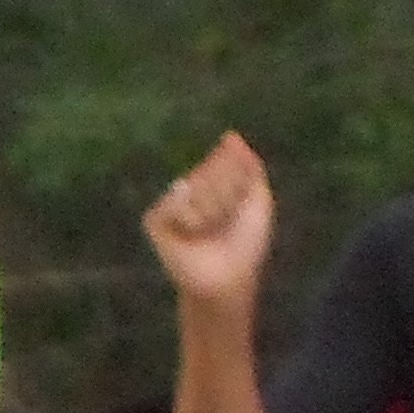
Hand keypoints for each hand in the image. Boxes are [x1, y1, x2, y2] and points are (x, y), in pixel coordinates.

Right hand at [144, 132, 274, 307]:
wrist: (227, 276)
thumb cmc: (246, 243)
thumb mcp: (258, 200)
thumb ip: (249, 167)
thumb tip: (232, 136)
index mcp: (214, 183)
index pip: (223, 161)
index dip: (236, 179)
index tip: (241, 204)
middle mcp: (190, 190)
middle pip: (210, 172)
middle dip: (225, 195)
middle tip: (226, 221)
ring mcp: (171, 204)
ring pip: (193, 186)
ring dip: (210, 209)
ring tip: (210, 230)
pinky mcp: (155, 221)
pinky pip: (173, 204)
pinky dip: (189, 217)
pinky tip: (192, 232)